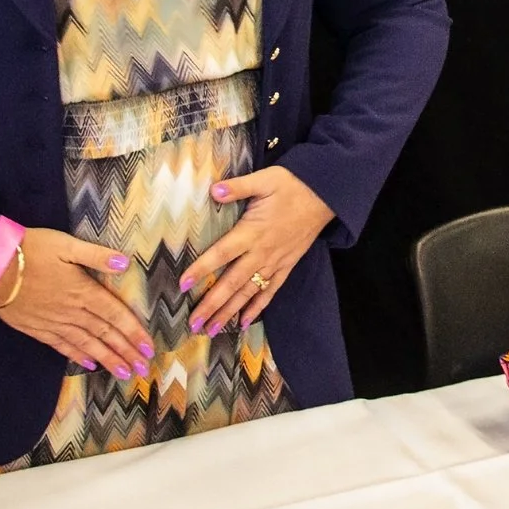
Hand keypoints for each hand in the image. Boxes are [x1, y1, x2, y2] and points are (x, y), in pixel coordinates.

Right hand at [0, 225, 154, 380]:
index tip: (149, 348)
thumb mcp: (66, 245)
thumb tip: (125, 263)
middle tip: (143, 368)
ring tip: (124, 373)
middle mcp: (72, 312)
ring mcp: (54, 323)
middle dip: (126, 352)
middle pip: (105, 335)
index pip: (116, 316)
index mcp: (84, 291)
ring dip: (108, 360)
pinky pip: (63, 347)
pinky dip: (78, 356)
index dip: (134, 333)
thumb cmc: (30, 251)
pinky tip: (90, 365)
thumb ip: (96, 256)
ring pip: (87, 345)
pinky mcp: (37, 329)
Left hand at [180, 166, 336, 334]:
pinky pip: (270, 291)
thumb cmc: (292, 185)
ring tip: (211, 329)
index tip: (183, 285)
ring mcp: (275, 262)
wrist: (325, 196)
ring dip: (229, 312)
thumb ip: (238, 187)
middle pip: (232, 283)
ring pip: (248, 292)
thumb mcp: (264, 179)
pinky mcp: (286, 266)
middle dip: (212, 305)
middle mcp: (261, 252)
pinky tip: (244, 322)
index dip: (201, 269)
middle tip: (193, 324)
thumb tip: (214, 190)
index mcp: (252, 232)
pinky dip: (257, 307)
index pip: (221, 254)